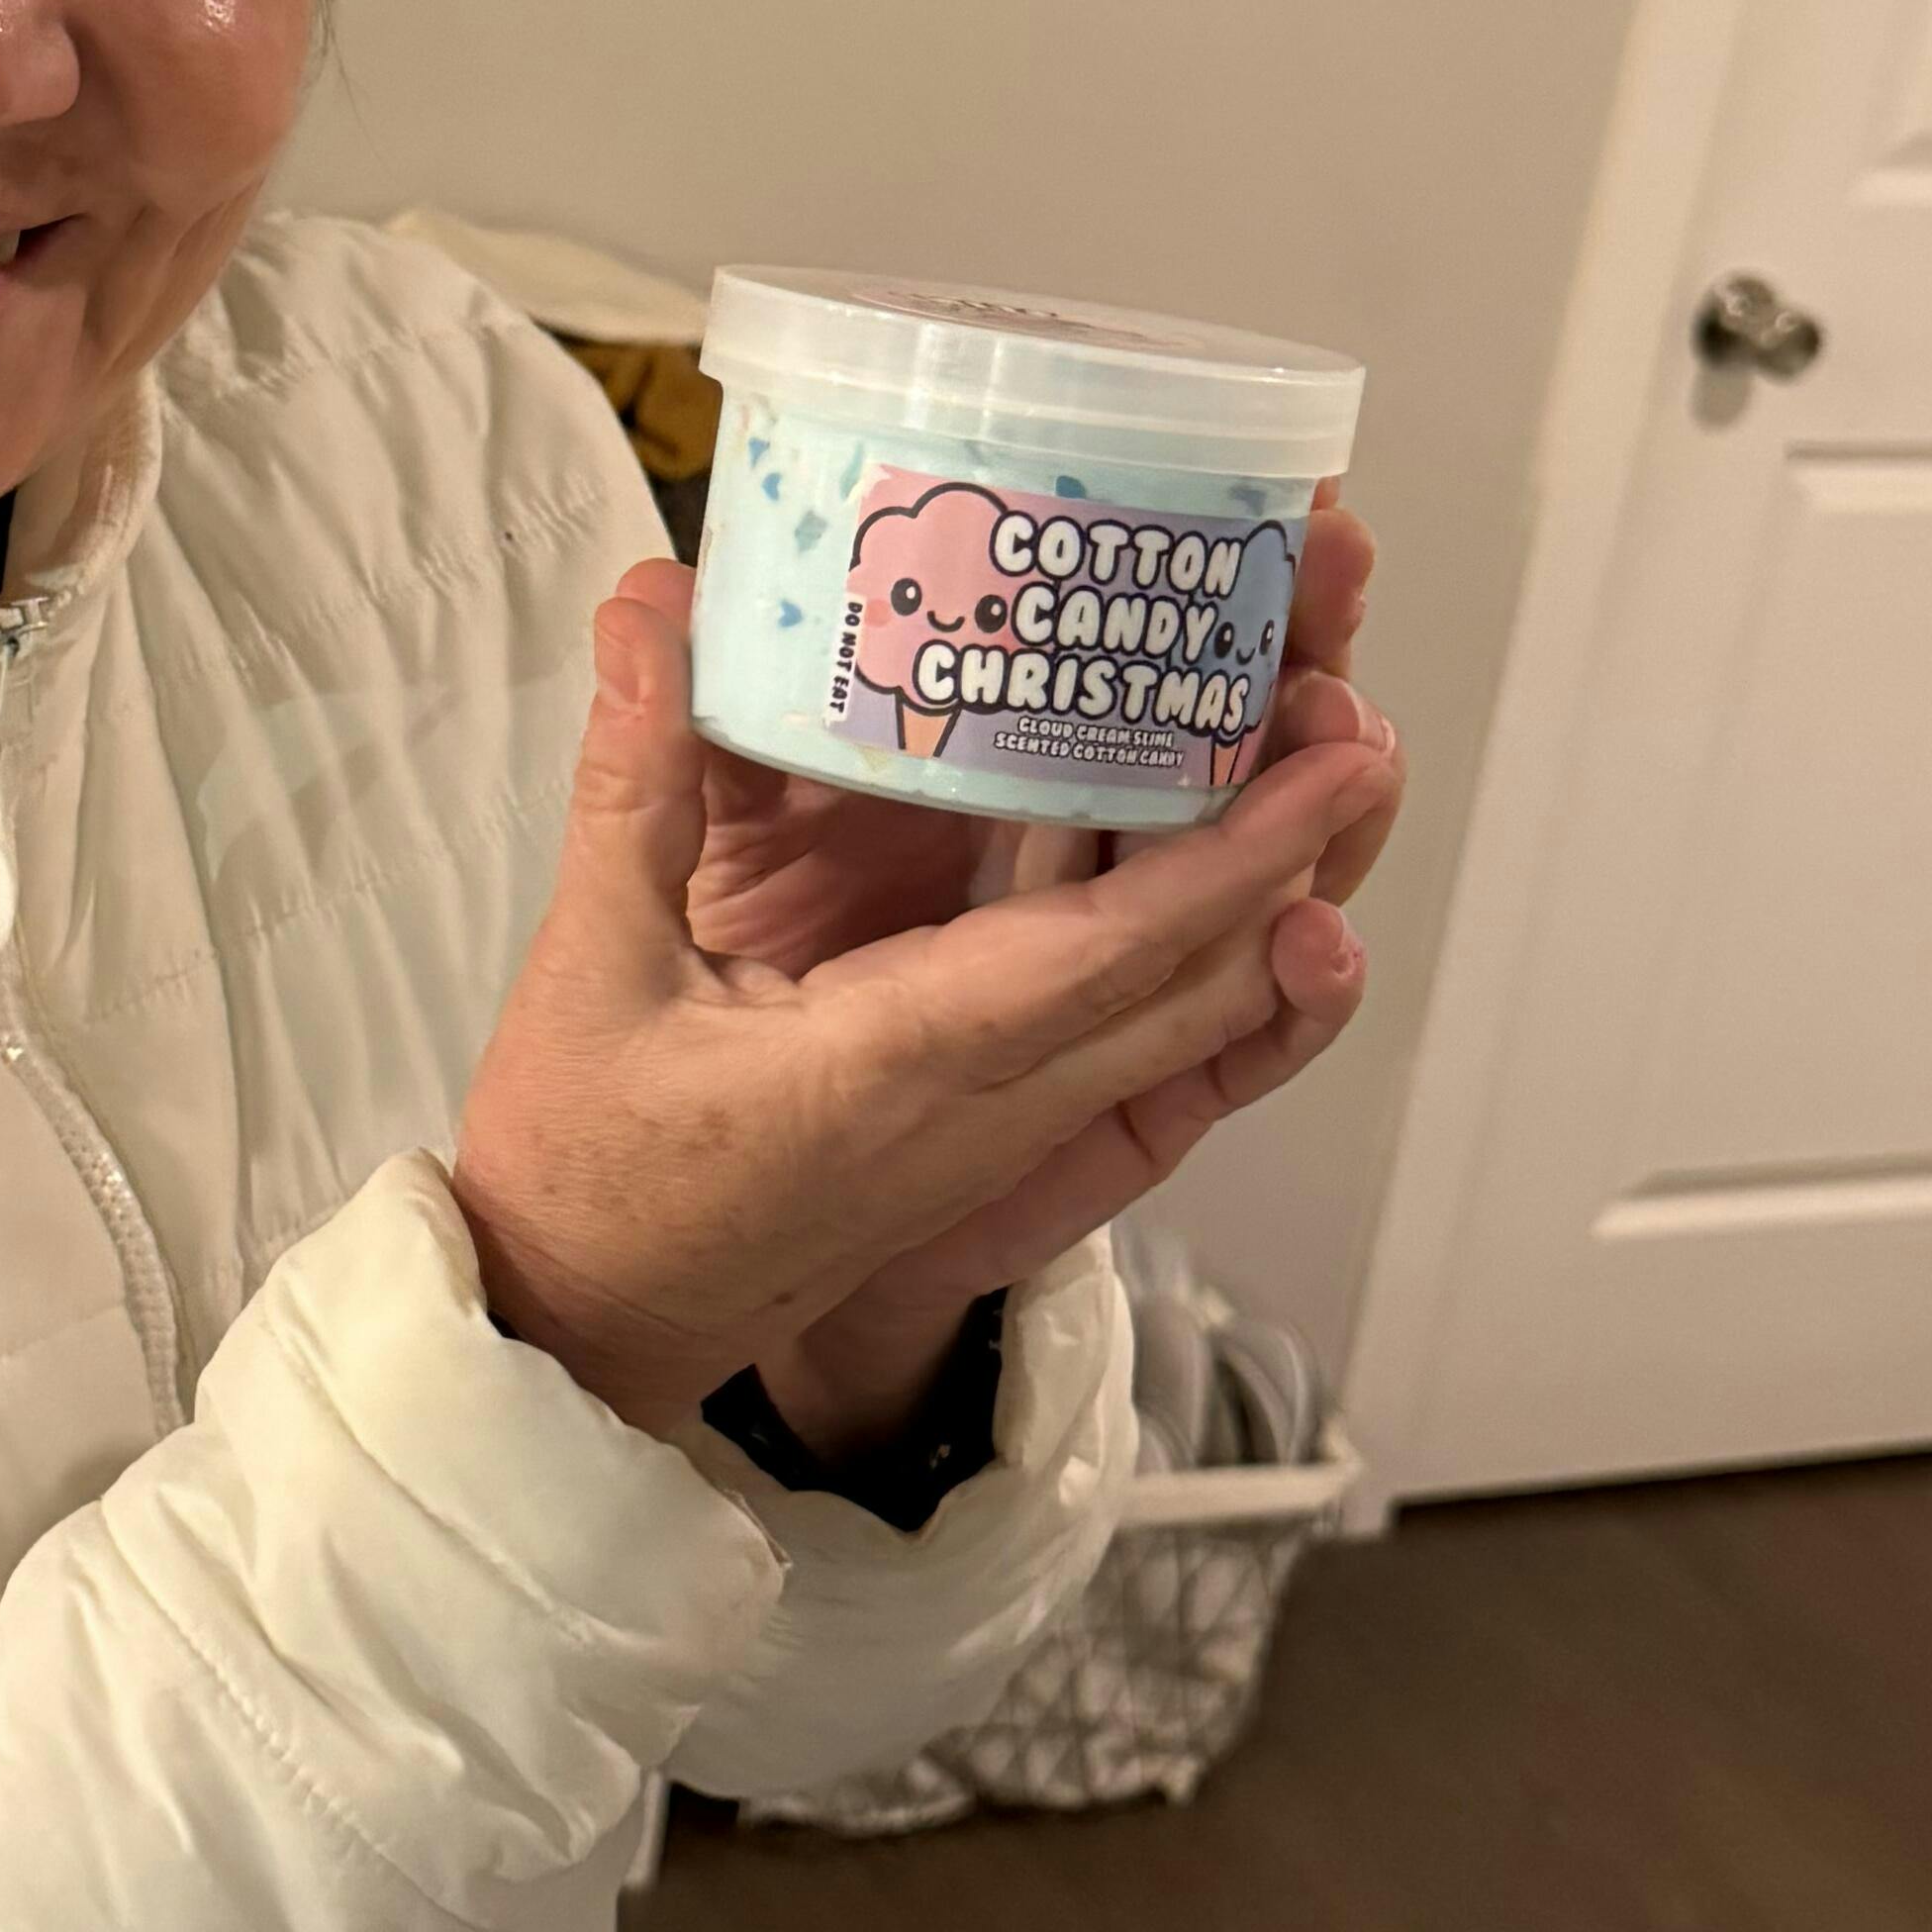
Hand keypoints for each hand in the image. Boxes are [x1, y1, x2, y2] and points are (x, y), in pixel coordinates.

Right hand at [451, 560, 1397, 1452]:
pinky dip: (1196, 954)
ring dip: (1267, 897)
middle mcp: (989, 1108)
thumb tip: (653, 599)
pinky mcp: (988, 1135)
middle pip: (1198, 977)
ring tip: (1320, 756)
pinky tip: (1225, 870)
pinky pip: (1129, 1043)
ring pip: (1184, 1017)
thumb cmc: (582, 1170)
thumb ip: (637, 779)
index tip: (1339, 750)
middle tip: (1352, 707)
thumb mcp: (592, 965)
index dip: (1244, 848)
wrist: (579, 1332)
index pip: (1119, 951)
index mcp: (906, 1065)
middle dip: (1297, 845)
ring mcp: (1000, 1131)